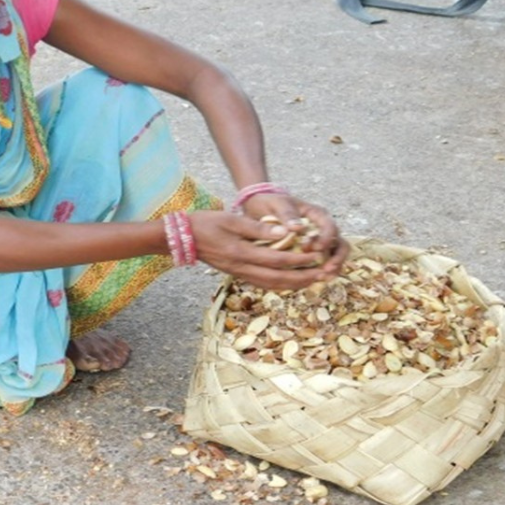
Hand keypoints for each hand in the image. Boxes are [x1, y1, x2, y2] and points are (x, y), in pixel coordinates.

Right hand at [188, 210, 345, 289]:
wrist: (182, 238)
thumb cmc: (206, 223)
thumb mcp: (232, 219)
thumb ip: (258, 228)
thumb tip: (285, 233)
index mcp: (242, 252)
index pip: (277, 260)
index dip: (299, 260)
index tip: (316, 256)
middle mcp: (242, 268)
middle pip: (278, 279)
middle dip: (302, 278)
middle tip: (323, 275)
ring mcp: (239, 273)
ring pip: (271, 285)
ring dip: (293, 284)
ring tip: (312, 281)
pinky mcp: (237, 274)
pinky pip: (263, 284)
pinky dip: (279, 284)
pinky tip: (290, 282)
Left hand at [238, 193, 348, 275]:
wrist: (262, 209)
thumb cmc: (272, 204)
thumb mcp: (278, 205)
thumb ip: (287, 215)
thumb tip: (297, 228)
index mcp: (317, 214)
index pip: (329, 226)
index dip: (326, 239)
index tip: (316, 249)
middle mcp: (323, 228)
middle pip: (340, 243)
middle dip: (336, 257)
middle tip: (326, 269)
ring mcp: (320, 241)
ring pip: (336, 255)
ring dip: (333, 267)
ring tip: (324, 278)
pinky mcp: (314, 253)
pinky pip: (324, 263)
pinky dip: (324, 272)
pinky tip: (316, 280)